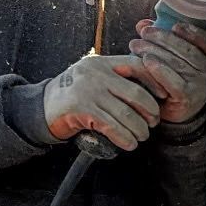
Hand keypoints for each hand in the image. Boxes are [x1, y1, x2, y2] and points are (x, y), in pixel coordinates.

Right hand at [43, 54, 162, 150]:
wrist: (41, 107)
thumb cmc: (75, 94)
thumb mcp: (94, 77)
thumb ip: (116, 78)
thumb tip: (151, 89)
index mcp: (102, 62)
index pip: (136, 65)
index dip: (154, 80)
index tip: (164, 95)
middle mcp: (96, 73)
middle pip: (136, 93)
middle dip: (150, 111)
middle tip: (154, 122)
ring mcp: (88, 91)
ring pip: (126, 113)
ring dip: (139, 128)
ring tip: (143, 136)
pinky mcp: (81, 109)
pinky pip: (112, 126)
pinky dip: (125, 137)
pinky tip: (130, 143)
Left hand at [127, 19, 205, 123]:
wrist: (173, 116)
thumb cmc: (169, 83)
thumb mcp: (168, 60)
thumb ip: (158, 41)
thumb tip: (142, 23)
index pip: (202, 43)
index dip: (191, 33)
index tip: (175, 26)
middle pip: (184, 50)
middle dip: (162, 38)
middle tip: (144, 32)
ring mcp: (198, 85)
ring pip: (174, 62)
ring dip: (153, 50)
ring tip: (135, 44)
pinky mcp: (186, 97)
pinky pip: (171, 80)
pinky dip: (158, 69)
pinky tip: (146, 60)